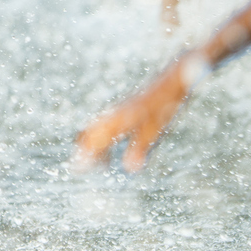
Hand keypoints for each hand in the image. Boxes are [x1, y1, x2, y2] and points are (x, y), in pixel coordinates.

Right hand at [72, 62, 191, 171]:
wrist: (171, 81)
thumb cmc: (164, 105)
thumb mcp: (153, 130)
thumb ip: (140, 149)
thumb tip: (129, 169)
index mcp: (116, 120)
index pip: (92, 139)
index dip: (84, 155)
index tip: (79, 169)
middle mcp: (113, 114)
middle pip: (88, 133)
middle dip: (84, 150)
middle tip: (87, 168)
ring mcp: (118, 111)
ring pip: (95, 128)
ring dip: (94, 144)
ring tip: (104, 162)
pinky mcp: (124, 109)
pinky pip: (105, 124)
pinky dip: (102, 138)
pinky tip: (115, 144)